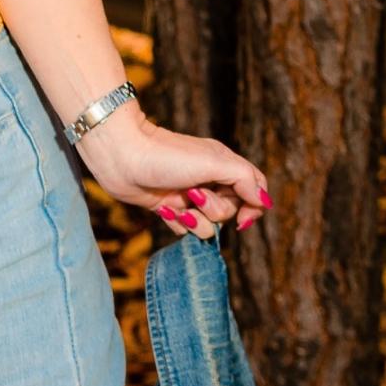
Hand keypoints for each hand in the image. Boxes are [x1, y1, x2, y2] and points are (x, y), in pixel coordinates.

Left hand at [75, 103, 272, 240]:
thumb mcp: (213, 162)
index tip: (243, 219)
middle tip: (194, 194)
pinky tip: (165, 209)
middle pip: (232, 210)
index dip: (254, 206)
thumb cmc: (165, 155)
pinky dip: (178, 224)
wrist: (121, 156)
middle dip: (215, 210)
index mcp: (222, 162)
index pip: (254, 188)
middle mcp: (208, 178)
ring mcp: (188, 194)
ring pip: (209, 224)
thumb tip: (264, 201)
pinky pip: (186, 229)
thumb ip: (244, 179)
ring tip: (177, 203)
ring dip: (195, 220)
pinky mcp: (169, 206)